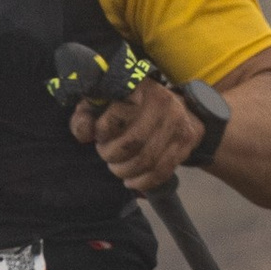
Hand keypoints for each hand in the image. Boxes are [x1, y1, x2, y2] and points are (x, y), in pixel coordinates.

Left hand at [69, 73, 208, 194]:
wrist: (170, 104)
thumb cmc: (128, 104)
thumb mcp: (102, 101)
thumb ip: (85, 115)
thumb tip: (84, 134)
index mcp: (139, 87)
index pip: (117, 116)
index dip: (102, 132)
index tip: (98, 135)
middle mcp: (163, 103)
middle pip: (132, 143)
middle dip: (112, 155)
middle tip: (106, 155)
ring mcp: (178, 122)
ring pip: (147, 160)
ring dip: (125, 171)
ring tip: (117, 167)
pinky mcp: (186, 141)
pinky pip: (162, 171)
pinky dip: (143, 182)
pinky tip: (131, 181)